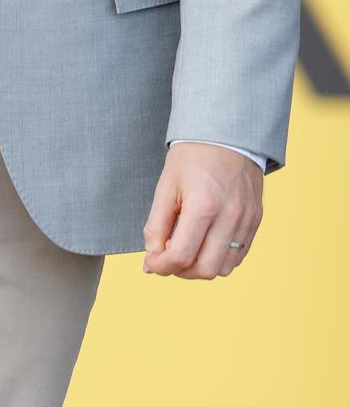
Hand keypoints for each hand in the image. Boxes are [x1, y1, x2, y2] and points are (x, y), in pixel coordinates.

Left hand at [142, 143, 262, 278]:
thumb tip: (152, 258)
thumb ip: (156, 226)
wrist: (227, 134)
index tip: (150, 262)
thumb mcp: (165, 187)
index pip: (180, 256)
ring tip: (187, 250)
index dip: (160, 266)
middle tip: (167, 258)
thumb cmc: (192, 158)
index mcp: (203, 207)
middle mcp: (229, 217)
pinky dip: (219, 259)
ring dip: (200, 268)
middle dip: (180, 271)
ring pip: (224, 268)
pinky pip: (239, 255)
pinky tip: (205, 244)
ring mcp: (246, 220)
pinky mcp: (256, 219)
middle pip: (204, 270)